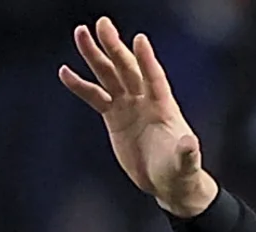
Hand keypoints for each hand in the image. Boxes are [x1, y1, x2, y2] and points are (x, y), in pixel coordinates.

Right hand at [58, 17, 216, 217]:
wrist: (167, 183)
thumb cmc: (180, 173)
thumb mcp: (185, 164)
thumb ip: (187, 153)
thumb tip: (190, 143)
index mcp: (164, 107)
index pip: (154, 78)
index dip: (147, 61)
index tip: (139, 39)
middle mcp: (145, 101)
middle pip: (128, 68)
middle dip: (114, 47)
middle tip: (101, 24)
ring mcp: (129, 106)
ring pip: (109, 75)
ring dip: (95, 55)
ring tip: (80, 33)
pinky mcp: (114, 116)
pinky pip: (95, 96)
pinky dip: (80, 85)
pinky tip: (65, 72)